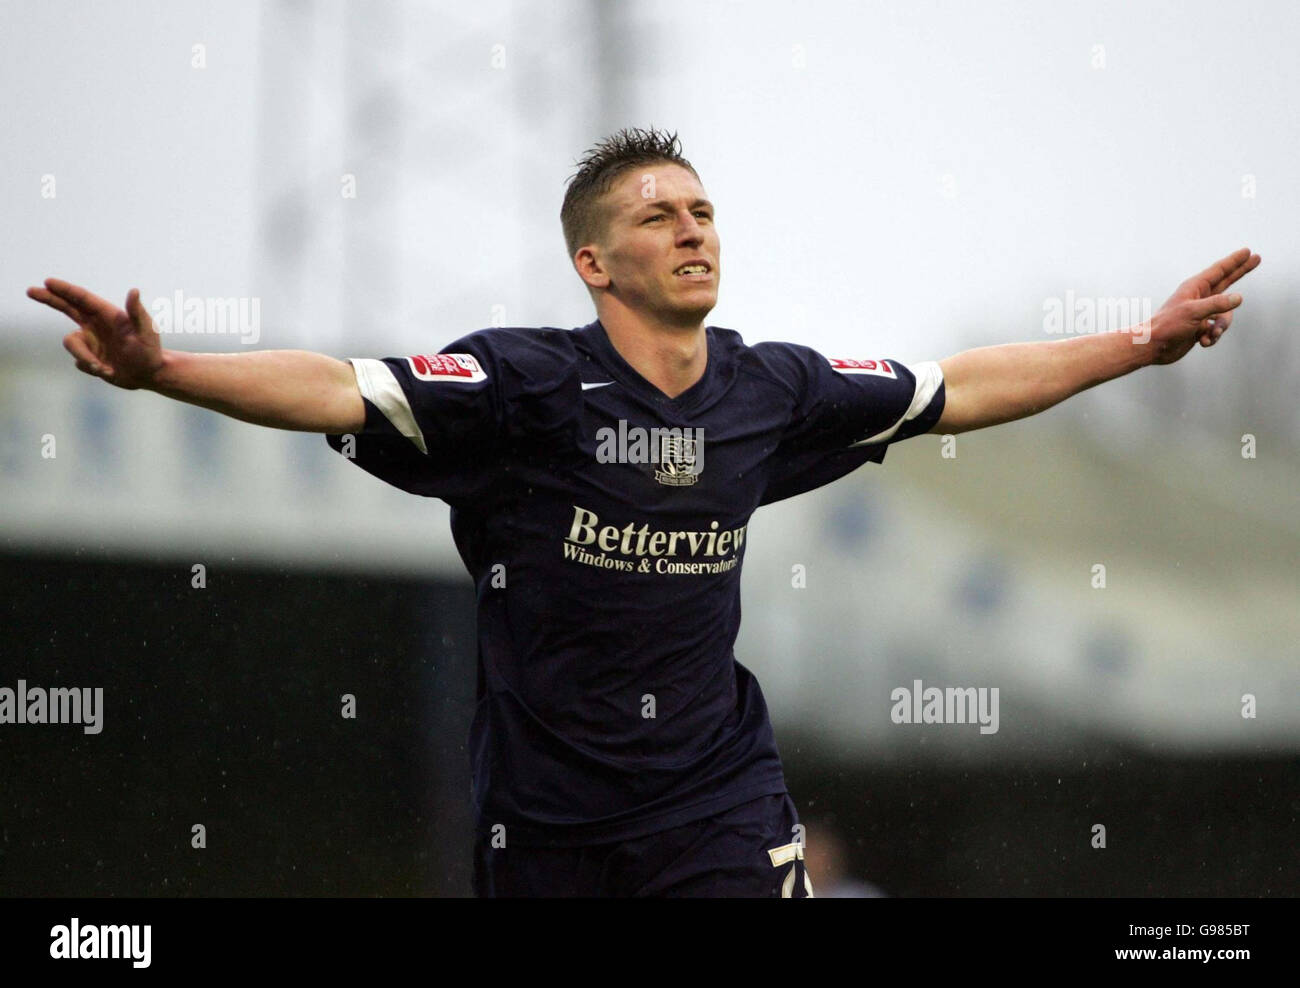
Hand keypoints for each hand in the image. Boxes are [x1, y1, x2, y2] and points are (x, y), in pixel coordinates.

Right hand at [27, 279, 165, 389]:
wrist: (150, 374)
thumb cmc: (151, 351)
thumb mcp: (147, 332)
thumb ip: (138, 312)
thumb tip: (134, 290)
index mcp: (108, 314)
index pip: (82, 298)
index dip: (65, 290)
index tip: (48, 282)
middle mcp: (95, 325)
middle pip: (66, 308)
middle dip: (48, 299)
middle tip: (30, 291)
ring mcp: (90, 341)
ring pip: (71, 344)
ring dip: (85, 357)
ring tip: (106, 369)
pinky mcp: (88, 357)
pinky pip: (79, 362)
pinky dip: (93, 368)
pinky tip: (109, 371)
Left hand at [1146, 247, 1260, 365]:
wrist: (1153, 347)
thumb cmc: (1168, 325)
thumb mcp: (1193, 312)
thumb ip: (1217, 304)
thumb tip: (1239, 298)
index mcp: (1195, 288)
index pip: (1220, 270)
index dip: (1235, 261)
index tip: (1248, 251)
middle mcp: (1199, 298)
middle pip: (1227, 282)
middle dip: (1242, 271)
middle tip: (1257, 258)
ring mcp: (1201, 313)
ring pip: (1225, 315)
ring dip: (1221, 326)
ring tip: (1210, 333)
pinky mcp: (1200, 328)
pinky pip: (1217, 330)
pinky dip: (1213, 337)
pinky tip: (1202, 341)